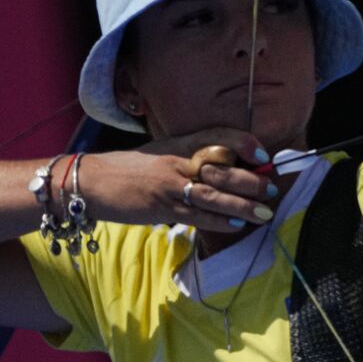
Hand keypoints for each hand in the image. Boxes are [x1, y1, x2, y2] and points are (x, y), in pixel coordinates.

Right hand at [82, 128, 278, 233]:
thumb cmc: (129, 168)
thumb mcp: (162, 152)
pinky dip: (217, 221)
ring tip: (264, 212)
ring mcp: (169, 185)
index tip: (262, 153)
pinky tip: (235, 225)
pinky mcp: (160, 208)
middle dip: (250, 180)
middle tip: (271, 189)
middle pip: (221, 168)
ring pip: (212, 194)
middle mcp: (177, 161)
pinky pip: (195, 215)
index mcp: (178, 143)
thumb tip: (226, 166)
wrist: (90, 181)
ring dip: (241, 205)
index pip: (217, 136)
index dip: (243, 142)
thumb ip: (190, 157)